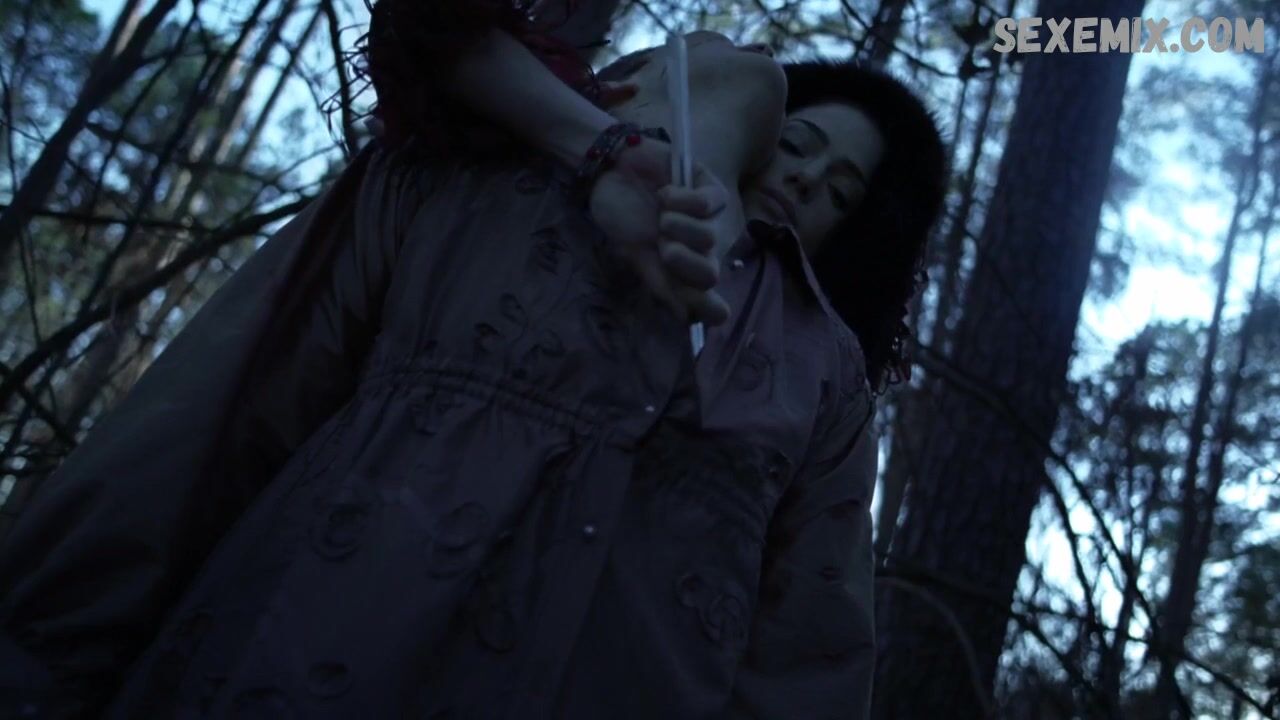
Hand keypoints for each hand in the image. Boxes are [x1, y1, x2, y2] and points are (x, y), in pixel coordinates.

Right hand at [588, 137, 734, 324]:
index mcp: (685, 271)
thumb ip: (663, 286)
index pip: (710, 300)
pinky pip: (709, 204)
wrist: (609, 173)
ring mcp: (711, 219)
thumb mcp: (637, 256)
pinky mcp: (711, 188)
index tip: (689, 308)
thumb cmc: (622, 216)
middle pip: (710, 274)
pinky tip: (665, 194)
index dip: (705, 306)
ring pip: (710, 238)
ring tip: (660, 214)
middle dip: (682, 263)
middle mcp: (702, 249)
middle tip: (661, 246)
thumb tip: (690, 320)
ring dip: (677, 226)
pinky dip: (682, 200)